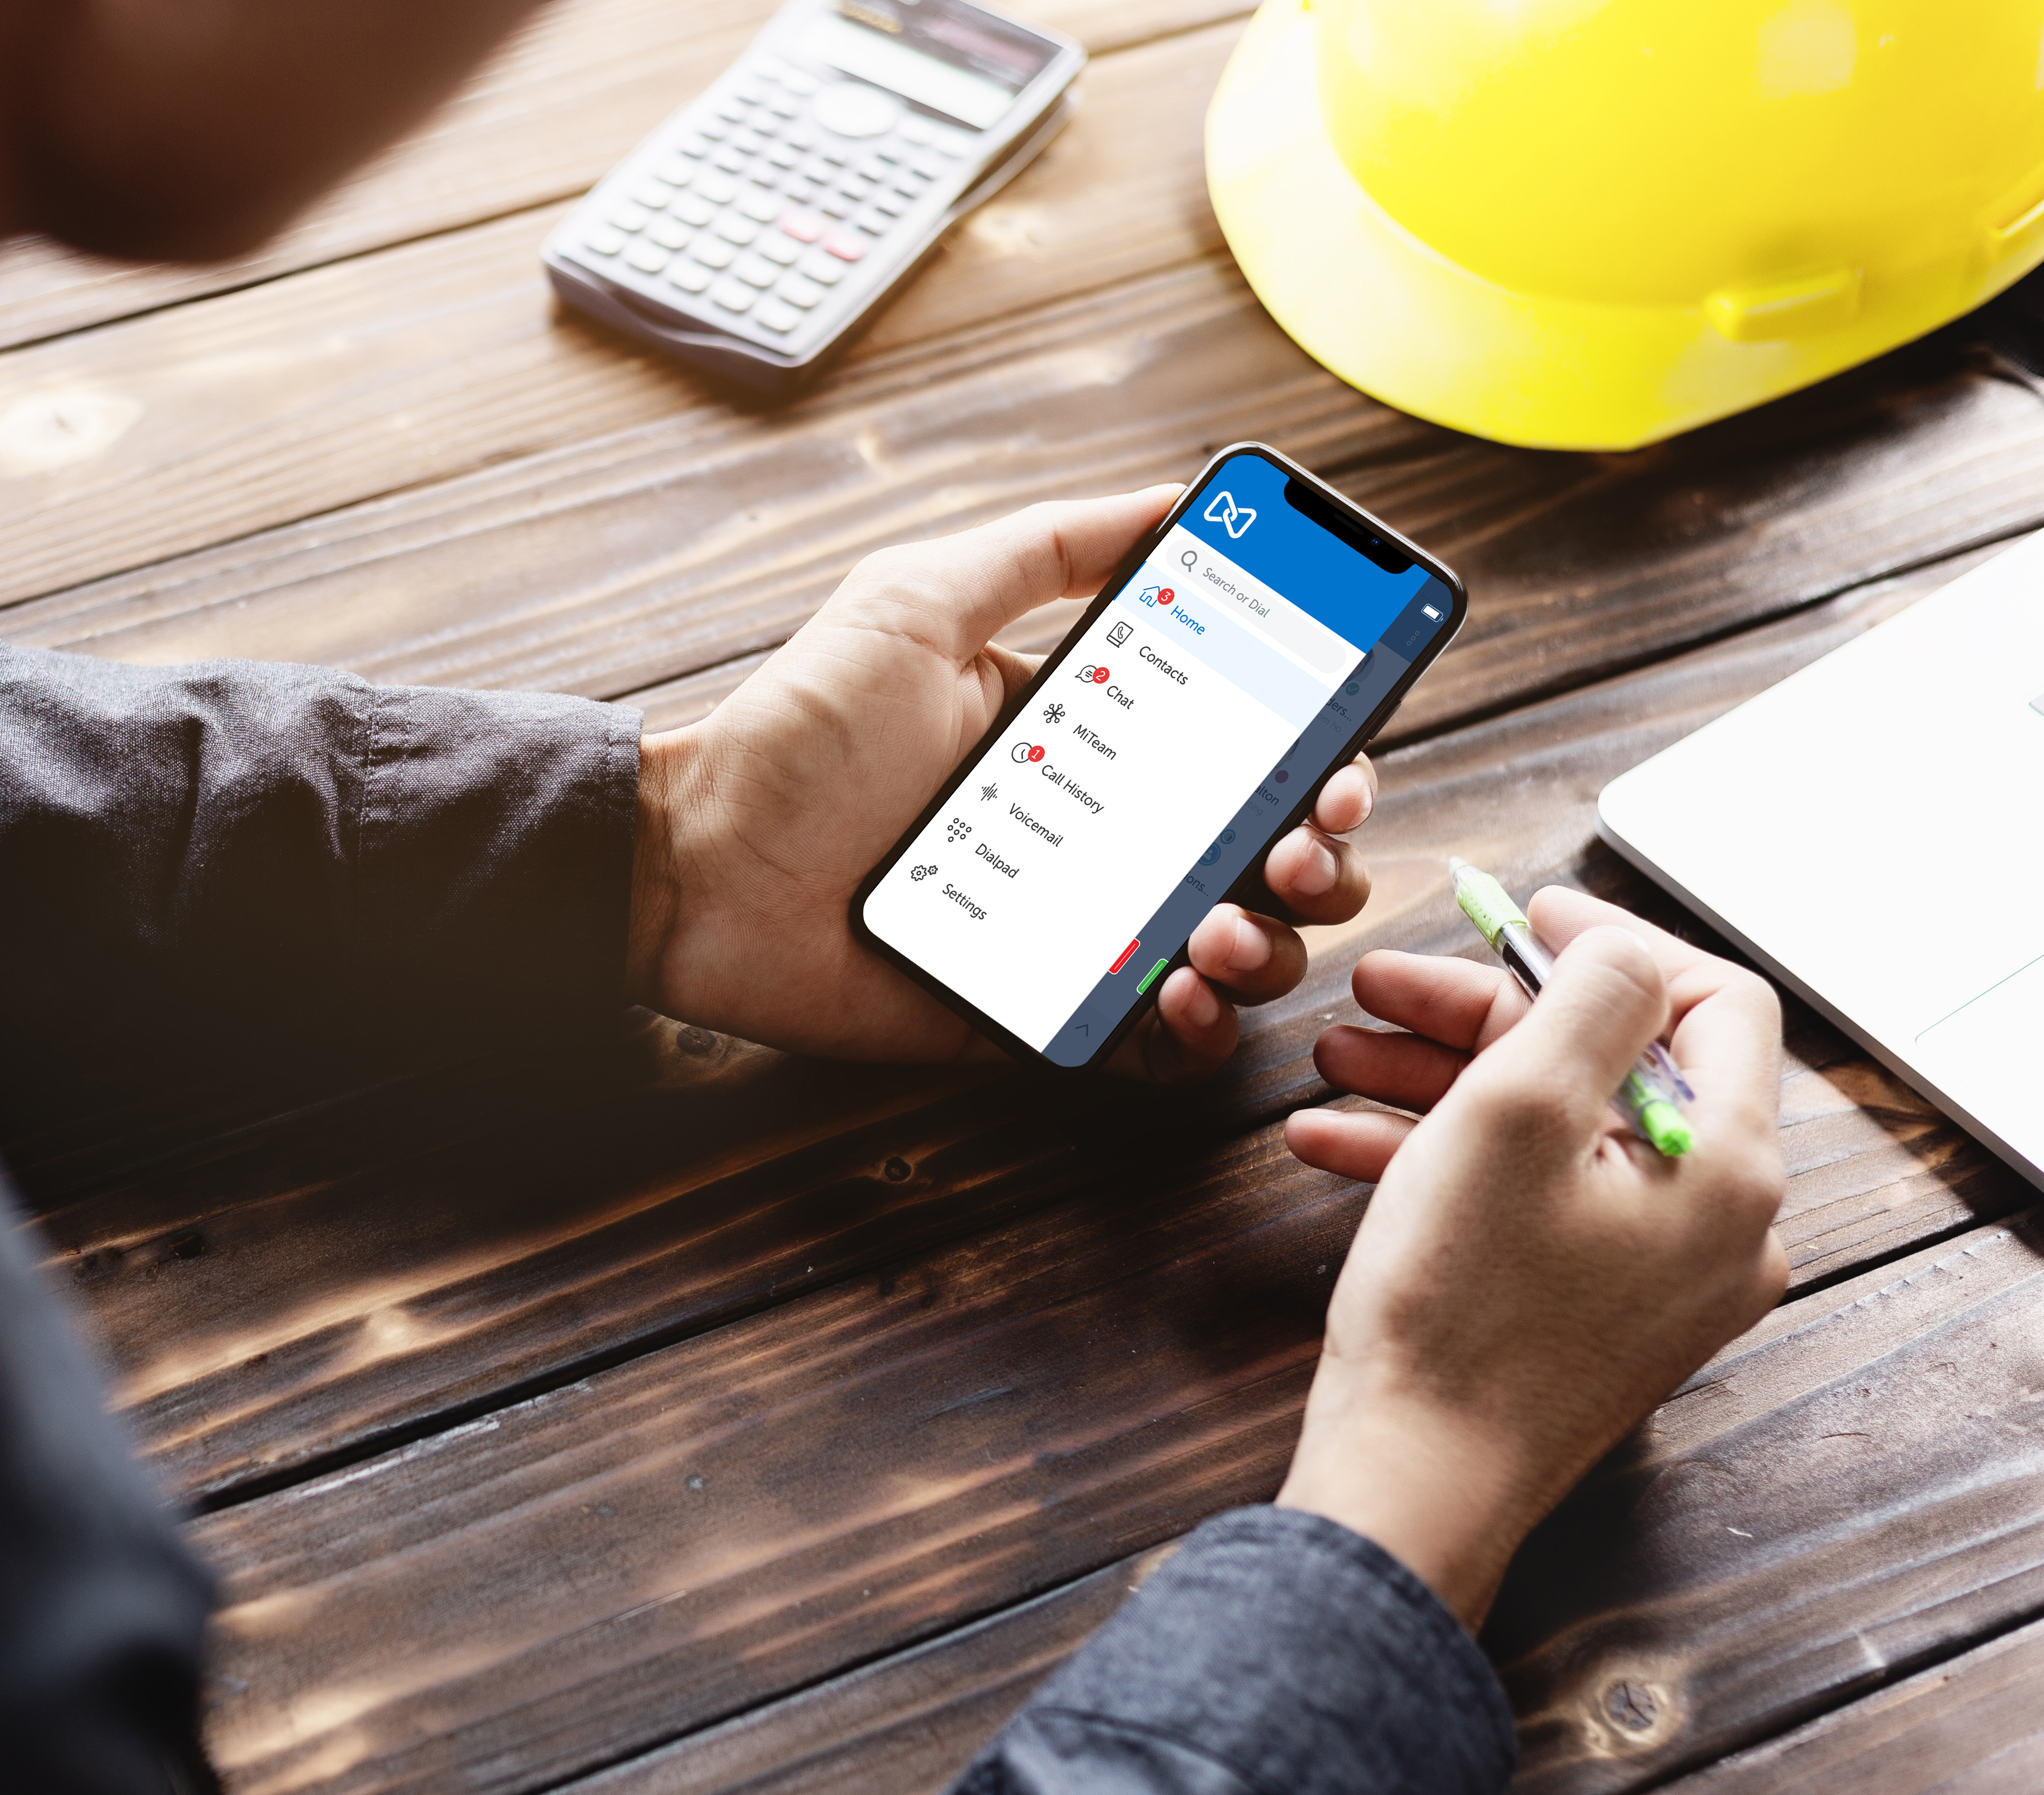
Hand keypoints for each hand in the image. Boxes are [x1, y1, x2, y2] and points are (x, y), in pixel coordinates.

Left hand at [626, 494, 1380, 1075]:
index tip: (1344, 758)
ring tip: (1216, 929)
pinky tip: (1176, 998)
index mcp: (1097, 736)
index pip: (1253, 747)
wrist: (699, 863)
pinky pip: (1155, 1048)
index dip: (1325, 756)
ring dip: (1265, 945)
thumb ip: (1045, 547)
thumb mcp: (919, 600)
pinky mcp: (1040, 1015)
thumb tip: (1172, 497)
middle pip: (1274, 858)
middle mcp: (1106, 834)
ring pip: (1236, 955)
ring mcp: (1081, 931)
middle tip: (1293, 849)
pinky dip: (1193, 1034)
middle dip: (1320, 857)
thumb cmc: (799, 731)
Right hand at [1277, 887, 1790, 1626]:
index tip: (1521, 913)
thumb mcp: (1515, 1111)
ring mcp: (1652, 1277)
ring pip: (1556, 1132)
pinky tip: (1337, 1140)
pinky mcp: (1587, 1313)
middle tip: (1382, 985)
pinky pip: (1528, 1200)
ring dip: (1444, 1078)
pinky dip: (1444, 1157)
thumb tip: (1620, 946)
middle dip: (1486, 1014)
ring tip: (1337, 1058)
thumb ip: (1588, 999)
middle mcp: (1715, 1225)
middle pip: (1615, 1064)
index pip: (1715, 1002)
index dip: (1616, 939)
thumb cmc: (1460, 1310)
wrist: (1413, 1481)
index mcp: (1728, 1167)